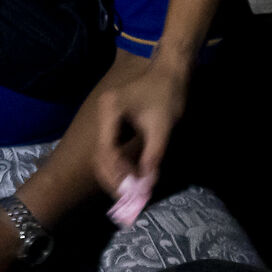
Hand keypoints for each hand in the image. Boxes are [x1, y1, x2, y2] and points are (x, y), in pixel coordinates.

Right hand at [90, 62, 186, 191]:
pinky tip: (131, 176)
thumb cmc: (167, 96)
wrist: (171, 72)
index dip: (117, 175)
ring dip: (116, 174)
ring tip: (130, 192)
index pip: (106, 150)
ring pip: (104, 154)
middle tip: (127, 199)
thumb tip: (146, 185)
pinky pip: (112, 148)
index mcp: (109, 111)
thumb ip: (152, 157)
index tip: (130, 193)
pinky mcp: (113, 122)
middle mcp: (102, 115)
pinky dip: (120, 164)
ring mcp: (106, 118)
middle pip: (100, 155)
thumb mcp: (162, 129)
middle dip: (113, 178)